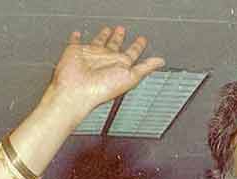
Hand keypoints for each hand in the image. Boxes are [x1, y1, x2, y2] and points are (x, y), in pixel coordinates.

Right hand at [46, 25, 164, 120]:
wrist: (76, 91)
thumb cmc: (101, 89)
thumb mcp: (131, 77)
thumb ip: (145, 68)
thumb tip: (161, 62)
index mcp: (118, 66)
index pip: (131, 54)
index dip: (138, 46)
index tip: (142, 40)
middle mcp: (105, 61)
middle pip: (115, 46)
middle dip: (119, 38)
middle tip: (122, 30)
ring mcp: (90, 56)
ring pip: (98, 42)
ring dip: (103, 36)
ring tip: (108, 29)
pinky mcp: (75, 52)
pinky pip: (76, 42)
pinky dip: (76, 37)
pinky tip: (78, 33)